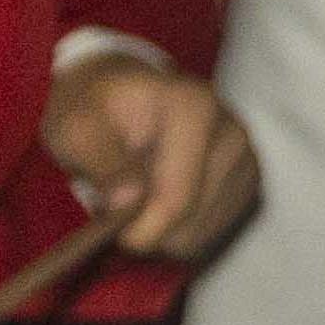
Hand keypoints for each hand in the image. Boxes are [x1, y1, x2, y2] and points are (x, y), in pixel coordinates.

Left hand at [48, 53, 259, 261]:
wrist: (122, 89)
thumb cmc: (93, 108)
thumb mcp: (75, 127)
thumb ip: (99, 162)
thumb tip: (127, 202)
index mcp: (194, 109)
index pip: (175, 201)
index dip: (138, 231)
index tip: (109, 228)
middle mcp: (233, 133)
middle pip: (191, 223)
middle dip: (148, 229)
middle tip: (117, 203)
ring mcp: (247, 158)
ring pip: (202, 235)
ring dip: (163, 230)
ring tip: (138, 196)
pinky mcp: (249, 180)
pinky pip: (212, 231)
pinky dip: (180, 228)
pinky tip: (161, 199)